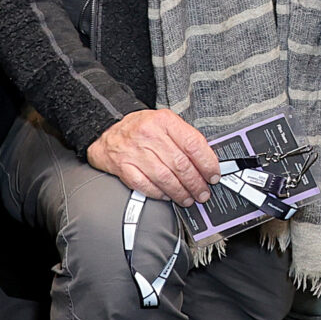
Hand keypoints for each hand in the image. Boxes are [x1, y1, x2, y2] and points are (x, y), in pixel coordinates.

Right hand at [87, 109, 219, 204]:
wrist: (106, 129)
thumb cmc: (140, 128)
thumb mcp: (164, 122)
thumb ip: (184, 138)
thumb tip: (207, 162)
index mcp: (164, 121)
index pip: (193, 144)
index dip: (207, 163)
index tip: (214, 175)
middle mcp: (149, 135)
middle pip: (180, 165)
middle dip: (196, 183)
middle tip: (203, 192)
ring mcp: (135, 152)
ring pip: (165, 178)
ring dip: (181, 193)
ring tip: (188, 198)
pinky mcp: (123, 167)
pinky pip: (146, 186)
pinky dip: (160, 194)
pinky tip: (168, 196)